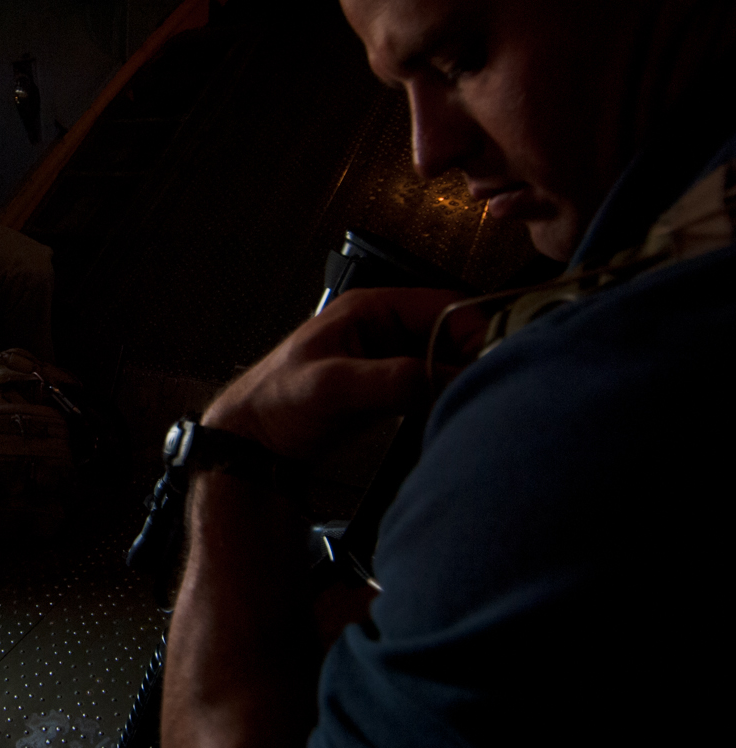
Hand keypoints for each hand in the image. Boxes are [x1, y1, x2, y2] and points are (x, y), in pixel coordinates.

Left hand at [203, 288, 469, 458]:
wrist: (255, 441)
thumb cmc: (277, 403)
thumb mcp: (333, 387)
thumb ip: (390, 379)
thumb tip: (445, 377)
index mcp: (370, 309)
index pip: (443, 306)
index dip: (474, 331)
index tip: (491, 364)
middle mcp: (385, 327)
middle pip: (452, 332)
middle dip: (473, 358)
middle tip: (486, 390)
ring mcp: (390, 357)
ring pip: (447, 360)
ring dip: (461, 380)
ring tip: (473, 405)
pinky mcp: (391, 386)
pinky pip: (433, 384)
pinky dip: (447, 397)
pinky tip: (453, 415)